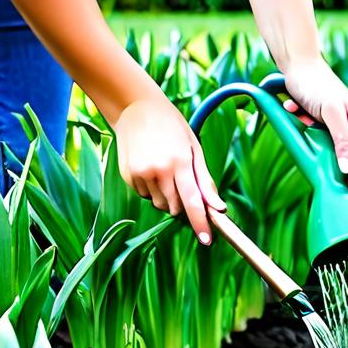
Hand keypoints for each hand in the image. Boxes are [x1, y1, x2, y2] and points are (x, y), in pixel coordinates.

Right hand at [113, 94, 226, 243]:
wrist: (136, 108)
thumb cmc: (172, 126)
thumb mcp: (194, 148)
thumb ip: (205, 180)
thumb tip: (218, 208)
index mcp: (180, 162)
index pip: (193, 201)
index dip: (200, 223)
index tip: (207, 240)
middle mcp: (159, 170)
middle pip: (175, 208)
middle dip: (183, 205)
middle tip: (183, 185)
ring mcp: (141, 174)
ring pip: (159, 204)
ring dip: (166, 197)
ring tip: (165, 171)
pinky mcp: (128, 175)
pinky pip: (145, 195)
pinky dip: (151, 189)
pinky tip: (150, 168)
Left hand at [281, 57, 347, 194]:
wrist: (297, 66)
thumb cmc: (315, 85)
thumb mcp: (330, 111)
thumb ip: (341, 138)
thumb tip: (347, 167)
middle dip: (343, 168)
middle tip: (336, 188)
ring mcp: (339, 123)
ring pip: (334, 147)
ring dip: (317, 142)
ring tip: (304, 122)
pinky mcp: (324, 123)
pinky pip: (318, 136)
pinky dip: (304, 127)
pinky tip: (293, 108)